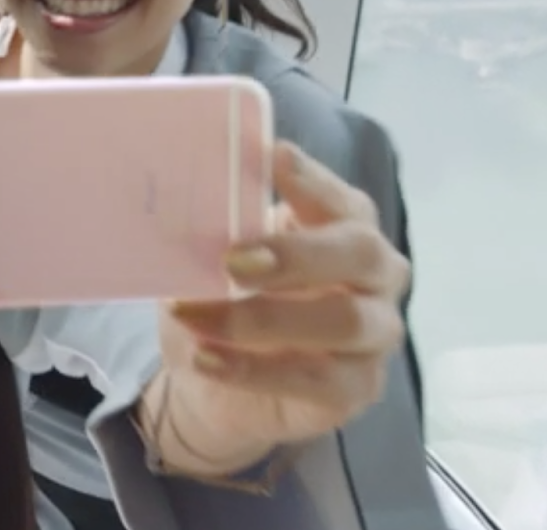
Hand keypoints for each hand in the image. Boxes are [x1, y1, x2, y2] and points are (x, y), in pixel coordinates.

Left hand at [156, 142, 410, 461]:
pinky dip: (254, 369)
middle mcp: (373, 275)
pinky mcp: (355, 389)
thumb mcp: (209, 258)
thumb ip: (210, 229)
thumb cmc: (220, 299)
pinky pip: (317, 380)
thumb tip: (173, 199)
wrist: (210, 381)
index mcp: (340, 226)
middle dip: (297, 254)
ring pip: (346, 321)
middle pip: (361, 254)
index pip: (342, 198)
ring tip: (195, 316)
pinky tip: (205, 358)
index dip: (312, 180)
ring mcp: (374, 334)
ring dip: (262, 318)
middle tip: (233, 261)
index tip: (274, 158)